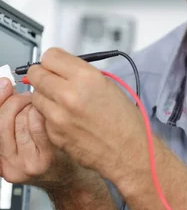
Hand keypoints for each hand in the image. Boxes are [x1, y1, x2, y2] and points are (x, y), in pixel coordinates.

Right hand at [0, 78, 73, 186]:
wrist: (70, 180)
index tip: (5, 84)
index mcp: (0, 160)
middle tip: (26, 97)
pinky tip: (47, 115)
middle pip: (3, 119)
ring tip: (39, 108)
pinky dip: (42, 113)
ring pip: (20, 119)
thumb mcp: (20, 143)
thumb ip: (8, 118)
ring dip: (31, 108)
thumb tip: (4, 85)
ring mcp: (27, 163)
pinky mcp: (45, 158)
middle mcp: (10, 165)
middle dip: (15, 101)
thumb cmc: (46, 157)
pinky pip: (37, 123)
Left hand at [28, 48, 144, 182]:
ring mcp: (58, 116)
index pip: (50, 56)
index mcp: (86, 78)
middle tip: (52, 81)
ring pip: (35, 96)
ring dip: (45, 97)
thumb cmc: (124, 122)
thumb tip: (60, 68)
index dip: (53, 60)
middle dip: (43, 75)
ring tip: (63, 103)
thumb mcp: (108, 85)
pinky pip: (41, 117)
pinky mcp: (52, 134)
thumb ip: (80, 73)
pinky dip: (50, 116)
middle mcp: (68, 95)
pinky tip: (68, 120)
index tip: (55, 65)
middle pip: (35, 74)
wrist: (128, 152)